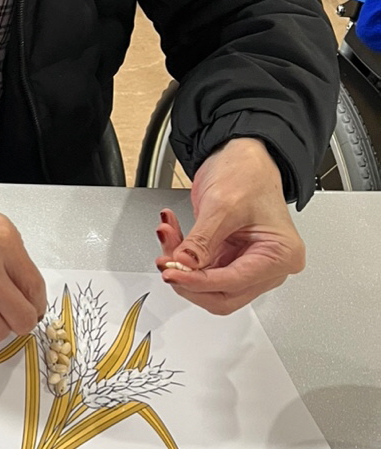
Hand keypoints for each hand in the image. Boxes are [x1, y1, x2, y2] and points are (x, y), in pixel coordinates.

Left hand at [156, 137, 304, 314]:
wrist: (242, 155)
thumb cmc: (248, 172)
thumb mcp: (223, 205)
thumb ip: (202, 240)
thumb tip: (183, 265)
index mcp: (282, 254)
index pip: (235, 282)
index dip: (199, 281)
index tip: (173, 273)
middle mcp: (270, 264)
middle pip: (222, 293)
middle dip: (189, 278)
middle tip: (166, 262)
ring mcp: (249, 262)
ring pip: (208, 283)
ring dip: (181, 265)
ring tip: (167, 236)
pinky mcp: (229, 256)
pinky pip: (201, 268)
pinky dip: (182, 255)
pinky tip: (172, 234)